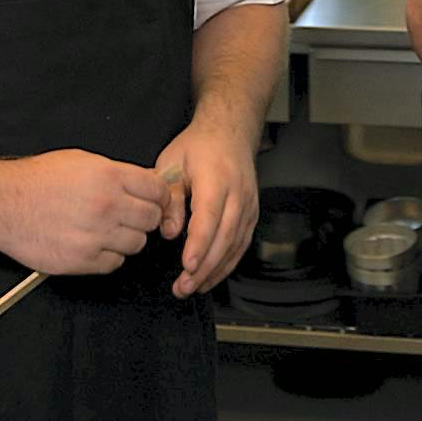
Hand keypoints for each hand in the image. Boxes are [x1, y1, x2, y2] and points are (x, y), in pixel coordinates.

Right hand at [0, 149, 167, 275]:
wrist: (3, 205)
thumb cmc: (38, 180)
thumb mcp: (82, 161)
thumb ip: (117, 173)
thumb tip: (146, 184)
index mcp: (109, 177)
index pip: (158, 190)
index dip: (159, 195)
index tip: (154, 199)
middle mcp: (106, 206)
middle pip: (152, 219)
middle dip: (144, 217)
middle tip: (129, 215)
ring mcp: (96, 236)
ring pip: (137, 244)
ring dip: (127, 238)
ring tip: (107, 229)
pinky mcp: (83, 260)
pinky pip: (115, 263)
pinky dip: (109, 256)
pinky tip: (93, 243)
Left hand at [154, 121, 257, 297]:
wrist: (229, 133)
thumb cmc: (198, 147)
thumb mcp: (172, 163)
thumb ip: (170, 199)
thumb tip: (169, 233)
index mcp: (216, 178)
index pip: (209, 217)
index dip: (199, 245)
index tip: (187, 266)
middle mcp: (237, 194)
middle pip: (224, 237)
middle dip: (205, 267)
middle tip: (183, 287)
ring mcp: (248, 205)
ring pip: (235, 245)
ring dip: (215, 271)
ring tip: (193, 288)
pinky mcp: (252, 214)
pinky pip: (241, 244)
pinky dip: (227, 264)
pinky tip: (211, 277)